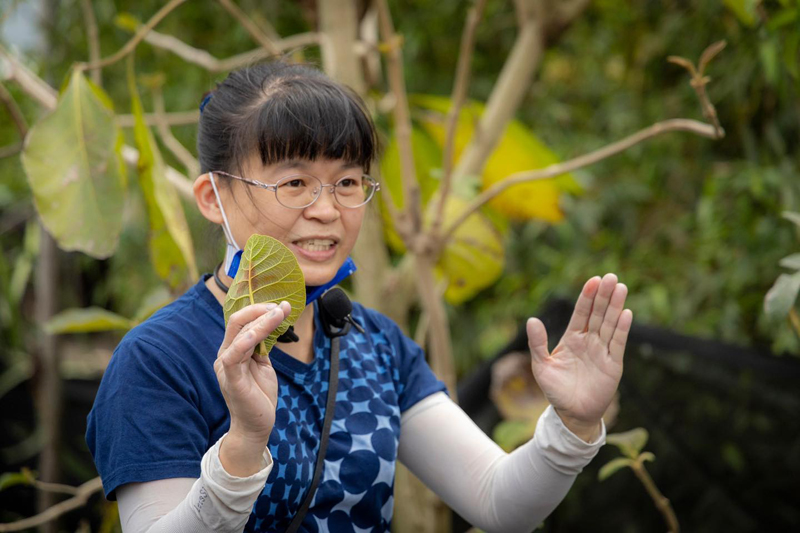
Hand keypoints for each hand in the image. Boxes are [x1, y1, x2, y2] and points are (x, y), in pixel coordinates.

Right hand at [214, 301, 290, 444]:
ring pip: (240, 334)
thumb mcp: (263, 364)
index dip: (259, 309)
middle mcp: (225, 355)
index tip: (279, 305)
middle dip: (260, 310)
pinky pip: (234, 356)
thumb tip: (273, 321)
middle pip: (237, 322)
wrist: (256, 425)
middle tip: (281, 307)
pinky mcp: (232, 379)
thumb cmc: (259, 395)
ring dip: (261, 321)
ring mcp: (226, 367)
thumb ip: (263, 345)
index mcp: (232, 350)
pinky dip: (244, 342)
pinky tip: (256, 333)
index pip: (241, 321)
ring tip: (279, 313)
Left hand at [527, 274, 631, 440]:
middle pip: (599, 314)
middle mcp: (590, 341)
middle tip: (611, 277)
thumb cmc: (556, 390)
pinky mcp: (613, 365)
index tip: (593, 280)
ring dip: (616, 307)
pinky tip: (626, 314)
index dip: (587, 297)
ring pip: (610, 324)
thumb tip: (531, 320)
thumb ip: (537, 343)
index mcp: (573, 338)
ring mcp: (603, 351)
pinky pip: (618, 344)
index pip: (582, 313)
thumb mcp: (541, 366)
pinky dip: (622, 329)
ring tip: (621, 288)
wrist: (571, 414)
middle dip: (604, 296)